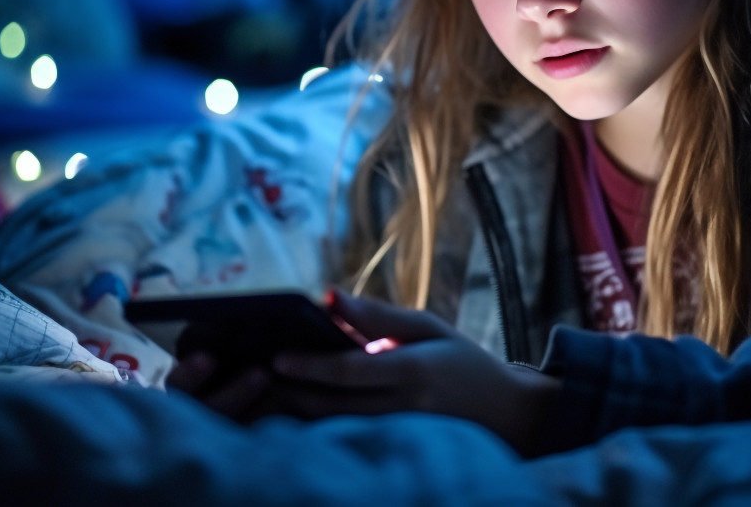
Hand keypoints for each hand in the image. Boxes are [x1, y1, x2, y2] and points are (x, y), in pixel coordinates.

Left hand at [170, 291, 559, 455]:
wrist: (507, 416)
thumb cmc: (462, 363)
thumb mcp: (428, 328)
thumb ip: (378, 316)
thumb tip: (327, 298)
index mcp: (413, 373)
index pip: (351, 371)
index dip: (310, 365)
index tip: (274, 356)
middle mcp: (403, 410)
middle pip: (331, 406)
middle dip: (285, 393)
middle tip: (244, 378)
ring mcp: (398, 436)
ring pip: (331, 429)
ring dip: (290, 416)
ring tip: (252, 397)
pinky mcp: (393, 450)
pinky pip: (343, 440)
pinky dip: (310, 431)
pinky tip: (282, 418)